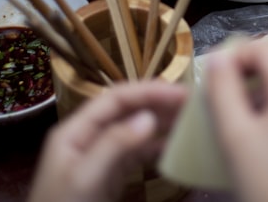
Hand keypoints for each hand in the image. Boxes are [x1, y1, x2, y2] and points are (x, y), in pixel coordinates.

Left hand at [26, 80, 187, 201]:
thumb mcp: (86, 177)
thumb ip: (114, 145)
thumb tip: (150, 117)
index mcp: (74, 130)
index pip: (114, 99)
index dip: (148, 91)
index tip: (180, 92)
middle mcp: (87, 137)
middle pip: (126, 110)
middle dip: (157, 103)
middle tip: (192, 102)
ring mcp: (99, 156)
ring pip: (133, 130)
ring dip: (160, 123)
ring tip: (190, 119)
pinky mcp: (109, 175)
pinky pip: (135, 154)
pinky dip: (155, 147)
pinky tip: (175, 145)